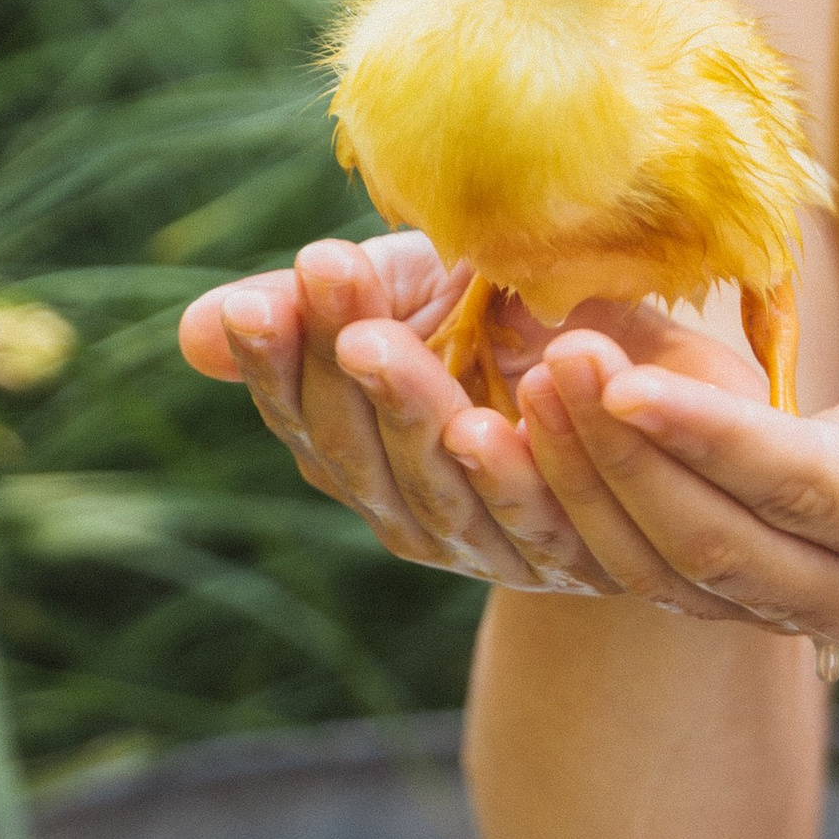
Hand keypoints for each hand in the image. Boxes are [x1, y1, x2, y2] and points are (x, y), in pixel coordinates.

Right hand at [177, 238, 770, 597]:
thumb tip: (200, 332)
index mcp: (354, 452)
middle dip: (338, 364)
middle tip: (328, 281)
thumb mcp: (409, 295)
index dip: (275, 358)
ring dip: (411, 411)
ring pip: (437, 488)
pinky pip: (542, 511)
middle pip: (356, 452)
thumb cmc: (502, 319)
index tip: (262, 293)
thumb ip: (318, 310)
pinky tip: (526, 385)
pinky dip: (526, 456)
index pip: (297, 412)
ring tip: (389, 345)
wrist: (638, 383)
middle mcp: (405, 512)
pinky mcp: (571, 556)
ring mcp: (485, 544)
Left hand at [505, 300, 838, 647]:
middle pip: (717, 542)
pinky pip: (652, 574)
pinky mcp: (749, 606)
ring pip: (670, 571)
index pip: (800, 489)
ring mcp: (798, 616)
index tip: (625, 380)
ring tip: (537, 386)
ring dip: (592, 485)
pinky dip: (588, 511)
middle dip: (625, 456)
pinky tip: (543, 436)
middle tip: (560, 361)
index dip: (710, 439)